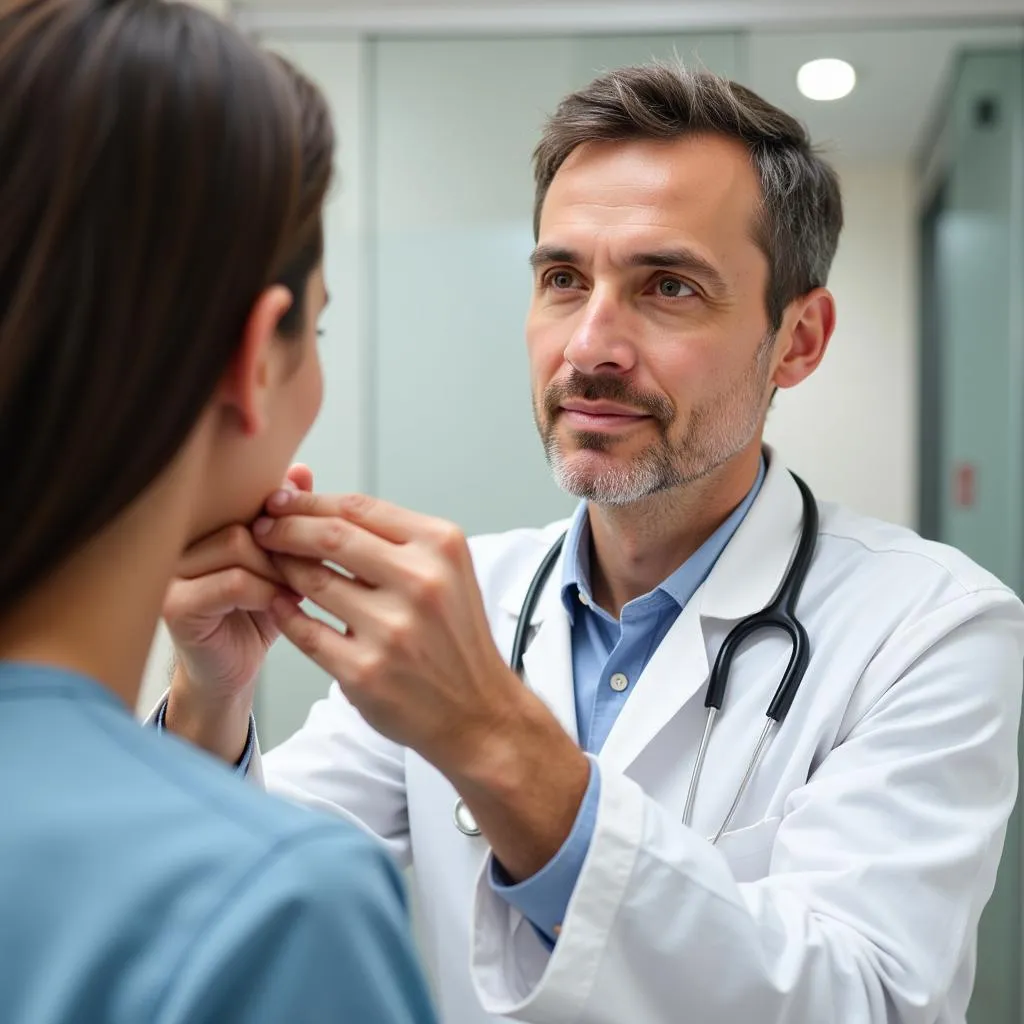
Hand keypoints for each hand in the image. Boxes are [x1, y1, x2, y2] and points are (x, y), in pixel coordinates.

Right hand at [163, 464, 313, 701]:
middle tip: (310, 568)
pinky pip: (232, 582)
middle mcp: (177, 542)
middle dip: (285, 545)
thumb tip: (301, 471)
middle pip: (243, 519)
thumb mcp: (279, 562)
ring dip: (277, 569)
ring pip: (237, 545)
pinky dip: (265, 592)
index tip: (314, 538)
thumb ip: (287, 520)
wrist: (230, 672)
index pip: (243, 498)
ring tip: (295, 588)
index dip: (284, 517)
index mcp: (199, 525)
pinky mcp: (174, 605)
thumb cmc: (256, 613)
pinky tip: (281, 604)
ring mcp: (170, 572)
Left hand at [255, 492, 589, 878]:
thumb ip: (396, 540)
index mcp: (441, 547)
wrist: (478, 711)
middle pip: (330, 536)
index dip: (310, 501)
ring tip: (270, 565)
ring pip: (312, 581)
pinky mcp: (365, 670)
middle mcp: (420, 583)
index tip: (281, 501)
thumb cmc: (455, 637)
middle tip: (261, 527)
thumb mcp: (448, 572)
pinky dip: (285, 613)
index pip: (359, 507)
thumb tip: (321, 510)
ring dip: (281, 568)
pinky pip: (305, 631)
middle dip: (284, 527)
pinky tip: (279, 604)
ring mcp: (392, 629)